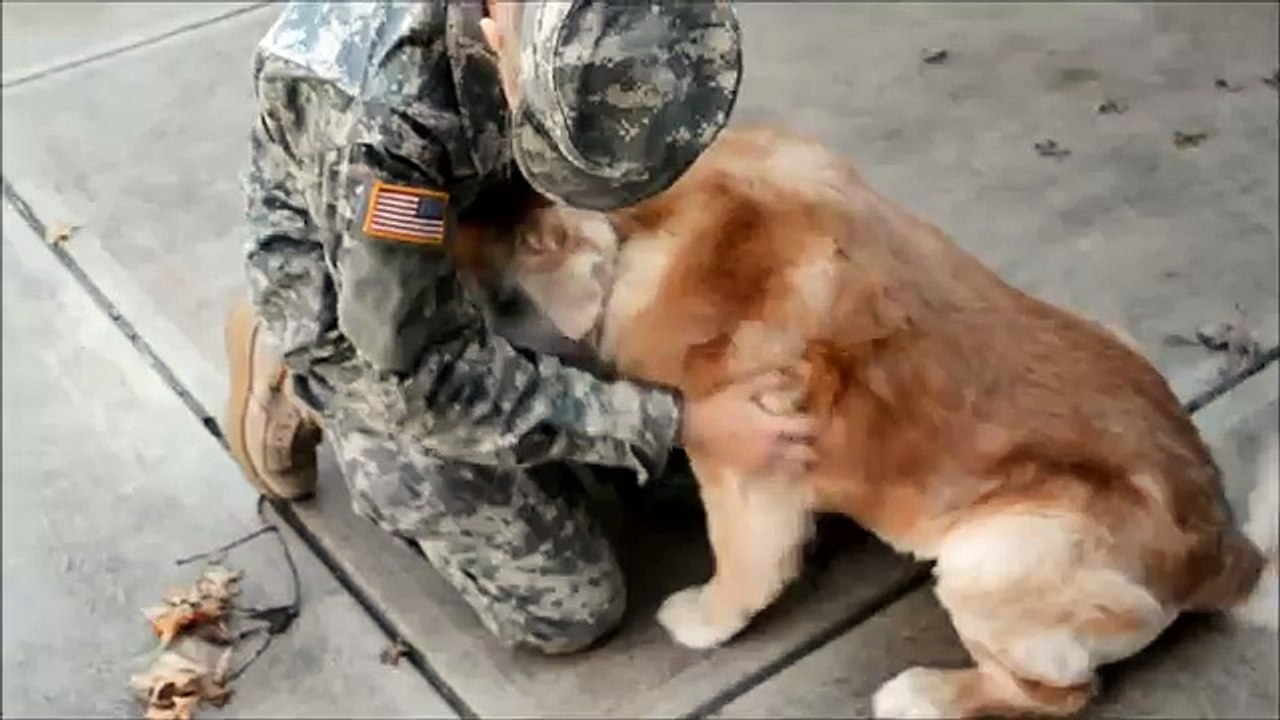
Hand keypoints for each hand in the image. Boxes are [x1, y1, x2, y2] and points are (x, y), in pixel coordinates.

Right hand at [680, 369, 819, 476]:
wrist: (692, 427)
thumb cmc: (719, 406)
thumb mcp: (743, 388)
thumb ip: (770, 381)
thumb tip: (795, 374)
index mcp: (773, 426)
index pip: (807, 428)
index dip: (820, 424)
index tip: (825, 419)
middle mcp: (772, 448)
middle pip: (806, 454)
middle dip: (816, 447)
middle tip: (819, 439)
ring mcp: (762, 463)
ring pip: (795, 468)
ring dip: (804, 461)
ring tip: (807, 453)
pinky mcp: (752, 471)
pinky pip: (777, 474)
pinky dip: (787, 469)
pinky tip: (787, 462)